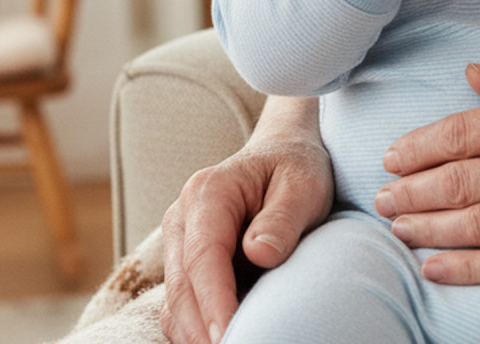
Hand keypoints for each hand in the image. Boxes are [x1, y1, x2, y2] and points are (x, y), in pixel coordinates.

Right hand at [161, 127, 332, 342]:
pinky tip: (229, 338)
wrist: (284, 154)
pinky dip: (199, 330)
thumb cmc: (296, 168)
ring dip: (198, 336)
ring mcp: (180, 243)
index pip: (203, 257)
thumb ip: (282, 219)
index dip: (214, 303)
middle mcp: (183, 218)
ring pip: (176, 305)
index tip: (228, 338)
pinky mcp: (187, 264)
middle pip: (182, 288)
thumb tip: (259, 254)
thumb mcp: (303, 186)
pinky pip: (183, 307)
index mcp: (208, 193)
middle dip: (203, 331)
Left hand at [374, 61, 479, 283]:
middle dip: (412, 190)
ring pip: (477, 224)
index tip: (391, 155)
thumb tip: (469, 75)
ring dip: (427, 228)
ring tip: (396, 226)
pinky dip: (467, 269)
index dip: (420, 146)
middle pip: (460, 181)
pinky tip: (435, 267)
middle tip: (380, 197)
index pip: (464, 133)